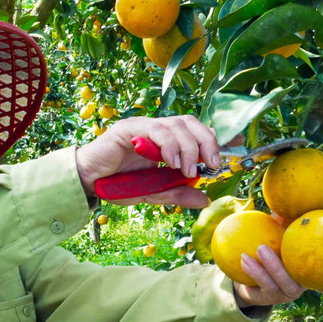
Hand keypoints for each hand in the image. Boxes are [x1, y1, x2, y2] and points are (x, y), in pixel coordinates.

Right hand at [75, 116, 240, 207]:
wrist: (87, 182)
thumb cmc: (117, 184)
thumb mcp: (153, 193)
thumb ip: (177, 193)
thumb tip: (205, 198)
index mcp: (165, 141)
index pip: (196, 131)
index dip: (216, 137)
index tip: (235, 148)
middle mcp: (157, 129)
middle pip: (191, 122)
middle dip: (207, 141)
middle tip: (212, 163)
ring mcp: (143, 126)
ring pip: (177, 125)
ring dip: (189, 147)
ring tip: (187, 170)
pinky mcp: (129, 128)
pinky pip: (156, 129)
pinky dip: (169, 145)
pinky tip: (171, 163)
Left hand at [232, 201, 322, 306]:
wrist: (248, 270)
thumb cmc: (274, 243)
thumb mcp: (287, 228)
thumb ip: (298, 216)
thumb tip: (304, 190)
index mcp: (319, 269)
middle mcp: (308, 285)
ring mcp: (290, 294)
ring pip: (288, 284)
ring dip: (275, 267)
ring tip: (261, 248)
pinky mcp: (270, 298)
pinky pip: (265, 285)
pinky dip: (255, 271)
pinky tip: (244, 258)